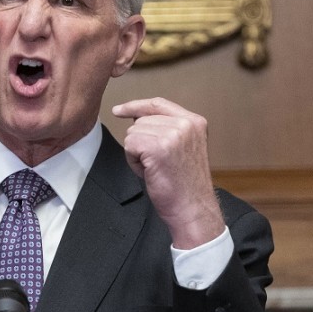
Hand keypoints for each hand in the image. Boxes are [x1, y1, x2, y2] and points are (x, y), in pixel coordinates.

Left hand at [111, 97, 224, 248]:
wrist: (192, 208)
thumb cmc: (183, 184)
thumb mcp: (181, 147)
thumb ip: (166, 129)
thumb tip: (136, 117)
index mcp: (194, 121)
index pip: (158, 104)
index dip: (135, 106)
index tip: (119, 110)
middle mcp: (186, 124)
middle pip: (140, 121)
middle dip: (140, 143)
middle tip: (157, 164)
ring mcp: (173, 134)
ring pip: (133, 134)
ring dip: (137, 154)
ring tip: (156, 169)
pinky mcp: (159, 147)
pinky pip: (130, 146)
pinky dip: (133, 162)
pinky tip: (150, 172)